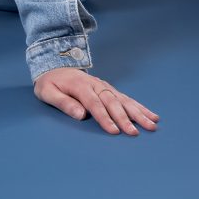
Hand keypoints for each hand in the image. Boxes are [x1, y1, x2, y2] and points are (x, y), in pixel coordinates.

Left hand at [33, 68, 158, 134]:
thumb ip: (63, 103)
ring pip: (123, 99)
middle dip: (124, 118)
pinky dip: (139, 106)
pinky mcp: (109, 89)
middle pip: (111, 101)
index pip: (93, 103)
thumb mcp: (47, 92)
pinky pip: (125, 98)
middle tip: (134, 133)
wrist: (54, 65)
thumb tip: (80, 115)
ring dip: (137, 112)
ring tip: (151, 125)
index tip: (114, 131)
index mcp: (79, 85)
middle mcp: (94, 84)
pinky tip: (151, 115)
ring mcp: (103, 85)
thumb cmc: (50, 83)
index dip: (104, 117)